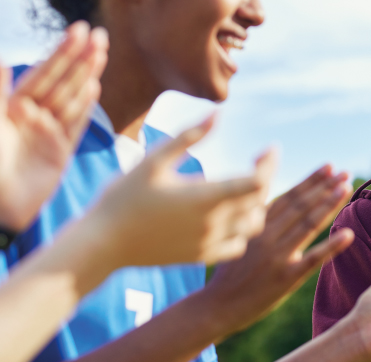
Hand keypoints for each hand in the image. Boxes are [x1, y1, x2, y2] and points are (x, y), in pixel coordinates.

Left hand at [0, 21, 107, 230]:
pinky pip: (77, 124)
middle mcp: (33, 116)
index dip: (61, 51)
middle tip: (99, 34)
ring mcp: (50, 133)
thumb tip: (0, 58)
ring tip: (102, 53)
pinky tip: (95, 88)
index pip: (43, 73)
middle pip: (62, 81)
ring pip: (73, 99)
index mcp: (13, 107)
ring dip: (87, 75)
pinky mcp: (62, 151)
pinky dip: (86, 107)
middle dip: (80, 58)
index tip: (78, 30)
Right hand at [85, 115, 272, 265]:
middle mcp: (212, 223)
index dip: (269, 163)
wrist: (101, 245)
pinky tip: (230, 215)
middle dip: (266, 177)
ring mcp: (208, 244)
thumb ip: (188, 137)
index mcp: (204, 197)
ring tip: (246, 186)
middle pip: (260, 201)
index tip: (268, 148)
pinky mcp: (200, 257)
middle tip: (259, 160)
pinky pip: (237, 246)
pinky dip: (243, 230)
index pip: (257, 182)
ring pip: (253, 226)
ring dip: (257, 205)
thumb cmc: (123, 198)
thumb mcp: (153, 160)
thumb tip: (218, 113)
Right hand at [200, 164, 353, 335]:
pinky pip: (312, 259)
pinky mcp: (285, 278)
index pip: (288, 196)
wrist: (216, 306)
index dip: (310, 180)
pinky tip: (349, 234)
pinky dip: (331, 246)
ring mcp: (276, 257)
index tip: (329, 166)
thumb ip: (256, 210)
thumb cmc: (231, 268)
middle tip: (345, 172)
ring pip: (308, 225)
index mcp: (255, 224)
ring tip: (347, 188)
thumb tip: (263, 179)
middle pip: (300, 207)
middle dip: (324, 187)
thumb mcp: (238, 234)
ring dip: (329, 205)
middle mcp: (266, 236)